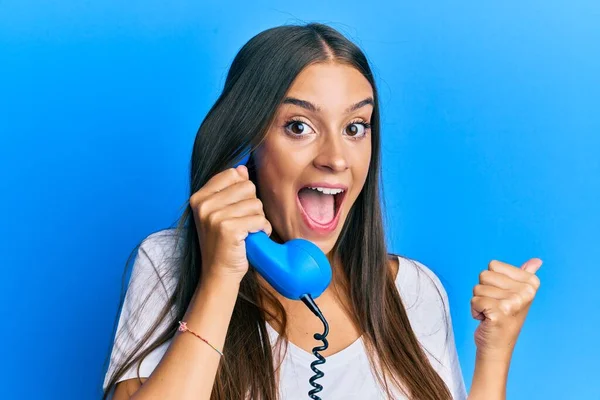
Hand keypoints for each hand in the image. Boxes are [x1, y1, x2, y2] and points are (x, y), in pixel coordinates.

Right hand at [189, 165, 272, 281]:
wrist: (218, 273)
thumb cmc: (223, 243)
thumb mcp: (221, 212)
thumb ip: (230, 189)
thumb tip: (241, 169)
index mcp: (199, 197)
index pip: (232, 174)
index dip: (242, 190)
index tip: (236, 208)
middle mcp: (204, 205)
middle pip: (247, 187)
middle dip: (252, 205)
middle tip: (243, 222)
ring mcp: (214, 217)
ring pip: (256, 204)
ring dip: (258, 219)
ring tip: (248, 231)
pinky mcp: (228, 229)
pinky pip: (259, 219)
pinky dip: (262, 229)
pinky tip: (253, 237)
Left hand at [471, 258, 542, 360]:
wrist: (498, 346)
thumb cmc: (505, 317)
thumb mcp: (517, 294)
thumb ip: (524, 275)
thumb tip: (537, 261)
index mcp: (530, 283)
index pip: (493, 265)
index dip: (492, 280)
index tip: (501, 295)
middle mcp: (525, 292)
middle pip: (484, 275)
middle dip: (484, 290)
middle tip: (495, 306)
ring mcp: (513, 302)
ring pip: (477, 288)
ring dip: (479, 301)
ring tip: (491, 313)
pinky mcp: (500, 312)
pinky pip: (474, 301)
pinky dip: (475, 311)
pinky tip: (486, 320)